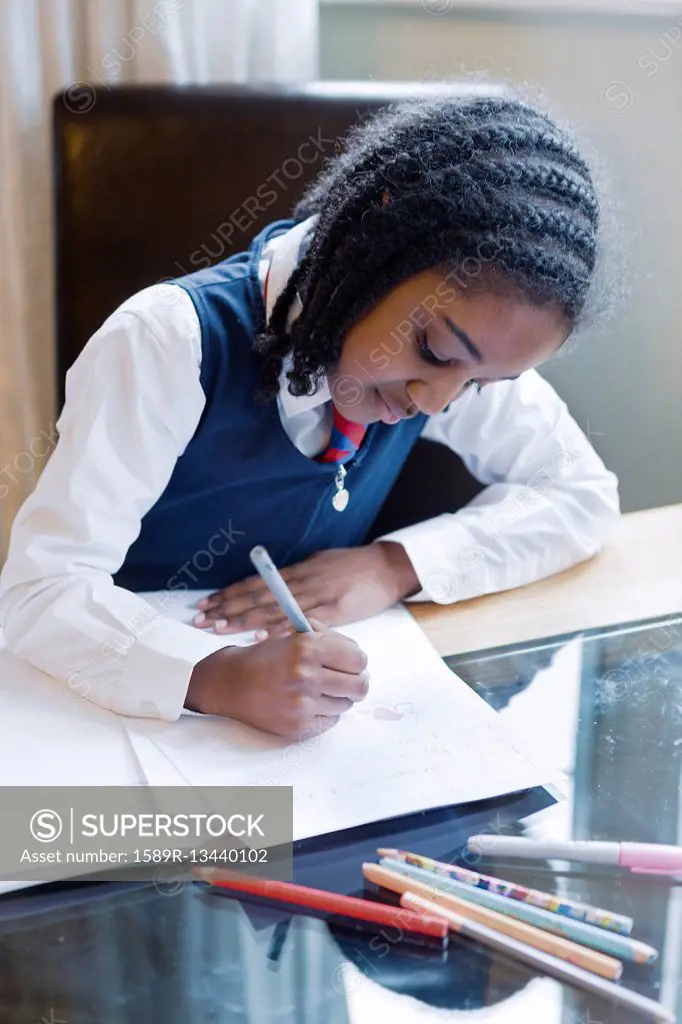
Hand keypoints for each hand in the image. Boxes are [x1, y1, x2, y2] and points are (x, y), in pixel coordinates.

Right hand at [185, 619, 369, 738]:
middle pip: (360, 685)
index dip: (356, 660)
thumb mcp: (295, 633)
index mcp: (308, 647)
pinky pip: (331, 721)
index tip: (349, 662)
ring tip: (319, 690)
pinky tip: (308, 703)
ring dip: (338, 697)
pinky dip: (325, 713)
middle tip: (344, 679)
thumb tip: (358, 654)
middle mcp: (306, 676)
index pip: (359, 659)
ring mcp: (302, 704)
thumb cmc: (267, 655)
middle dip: (355, 681)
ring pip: (346, 704)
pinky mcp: (298, 727)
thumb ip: (329, 637)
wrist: (231, 683)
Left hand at [191, 543, 419, 635]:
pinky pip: (302, 622)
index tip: (208, 603)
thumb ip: (299, 577)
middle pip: (257, 595)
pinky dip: (279, 629)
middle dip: (227, 608)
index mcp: (299, 571)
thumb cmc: (355, 567)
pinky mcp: (334, 611)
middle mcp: (302, 582)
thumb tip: (274, 589)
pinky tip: (260, 635)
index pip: (256, 583)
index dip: (231, 593)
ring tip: (218, 627)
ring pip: (273, 608)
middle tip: (201, 618)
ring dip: (243, 619)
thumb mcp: (322, 564)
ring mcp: (317, 596)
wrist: (387, 568)